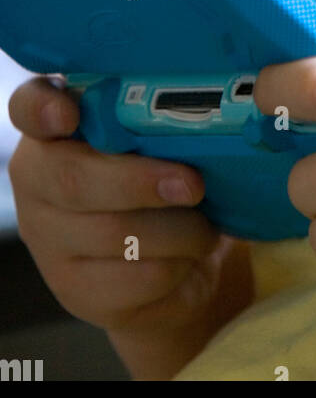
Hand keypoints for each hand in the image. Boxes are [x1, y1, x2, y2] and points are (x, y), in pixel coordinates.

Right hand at [7, 74, 248, 340]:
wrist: (180, 254)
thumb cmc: (170, 172)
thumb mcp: (164, 136)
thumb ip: (158, 118)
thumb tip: (199, 112)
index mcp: (56, 126)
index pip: (29, 106)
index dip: (43, 108)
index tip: (67, 114)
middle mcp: (38, 180)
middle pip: (74, 180)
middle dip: (140, 182)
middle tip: (193, 185)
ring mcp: (49, 240)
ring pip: (113, 234)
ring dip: (178, 229)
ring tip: (204, 225)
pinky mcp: (75, 291)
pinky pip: (135, 278)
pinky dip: (178, 265)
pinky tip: (189, 256)